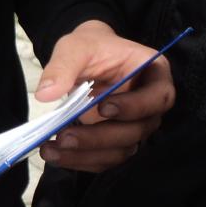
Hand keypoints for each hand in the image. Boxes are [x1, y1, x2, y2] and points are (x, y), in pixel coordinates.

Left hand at [35, 20, 174, 171]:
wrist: (86, 58)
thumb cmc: (90, 47)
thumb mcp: (75, 47)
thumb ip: (62, 66)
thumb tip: (45, 94)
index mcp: (154, 74)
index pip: (159, 97)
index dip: (135, 106)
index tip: (104, 107)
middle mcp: (150, 106)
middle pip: (136, 130)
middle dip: (99, 137)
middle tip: (65, 136)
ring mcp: (135, 126)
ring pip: (120, 150)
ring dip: (86, 154)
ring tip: (51, 150)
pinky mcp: (117, 141)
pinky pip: (105, 158)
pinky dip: (80, 160)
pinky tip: (54, 154)